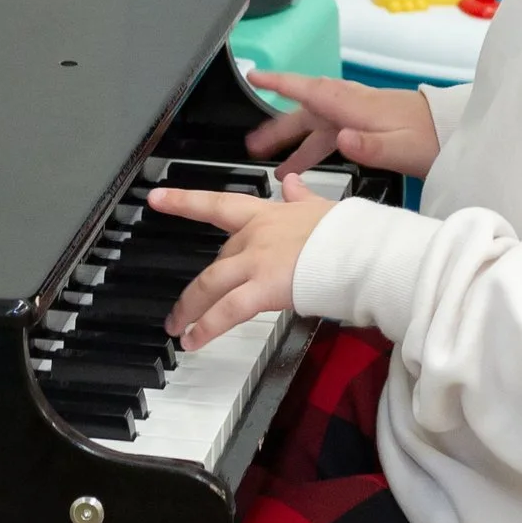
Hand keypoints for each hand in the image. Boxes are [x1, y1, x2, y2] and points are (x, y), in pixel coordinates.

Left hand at [150, 174, 333, 349]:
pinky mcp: (265, 287)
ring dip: (190, 308)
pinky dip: (207, 327)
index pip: (217, 204)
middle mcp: (255, 235)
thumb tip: (292, 182)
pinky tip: (194, 340)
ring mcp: (257, 261)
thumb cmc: (349, 232)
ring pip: (211, 283)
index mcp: (267, 214)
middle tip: (185, 307)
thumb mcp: (320, 206)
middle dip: (202, 286)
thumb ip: (300, 196)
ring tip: (177, 328)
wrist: (364, 250)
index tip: (157, 199)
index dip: (184, 201)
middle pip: (217, 259)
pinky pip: (227, 310)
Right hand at [244, 72, 440, 177]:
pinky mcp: (365, 125)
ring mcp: (357, 115)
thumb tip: (341, 140)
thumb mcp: (401, 147)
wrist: (456, 132)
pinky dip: (313, 147)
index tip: (253, 76)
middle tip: (253, 145)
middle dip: (277, 128)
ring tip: (276, 168)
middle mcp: (351, 106)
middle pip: (305, 112)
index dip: (278, 83)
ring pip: (316, 126)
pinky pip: (329, 133)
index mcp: (353, 106)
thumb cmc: (431, 137)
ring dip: (294, 144)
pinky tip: (309, 164)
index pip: (308, 89)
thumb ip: (370, 146)